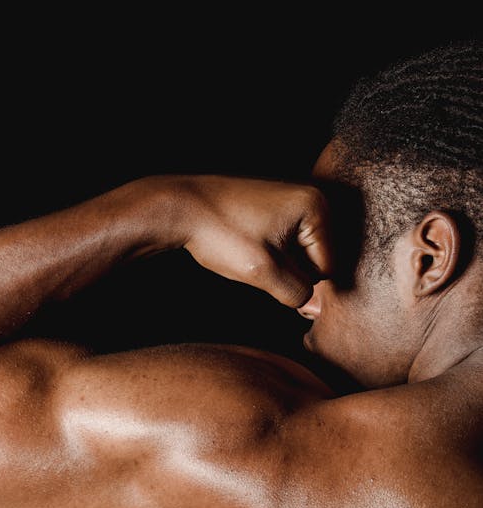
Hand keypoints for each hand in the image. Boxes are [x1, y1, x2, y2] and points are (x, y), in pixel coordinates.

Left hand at [180, 176, 332, 307]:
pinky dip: (267, 254)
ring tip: (247, 253)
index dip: (298, 283)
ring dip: (276, 266)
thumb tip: (318, 309)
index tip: (266, 273)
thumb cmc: (220, 233)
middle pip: (315, 261)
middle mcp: (311, 198)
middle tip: (254, 262)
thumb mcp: (263, 272)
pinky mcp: (273, 208)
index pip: (327, 269)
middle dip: (288, 273)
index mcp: (316, 207)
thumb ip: (297, 293)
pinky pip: (283, 244)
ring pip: (297, 256)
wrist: (180, 207)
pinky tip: (244, 247)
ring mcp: (291, 201)